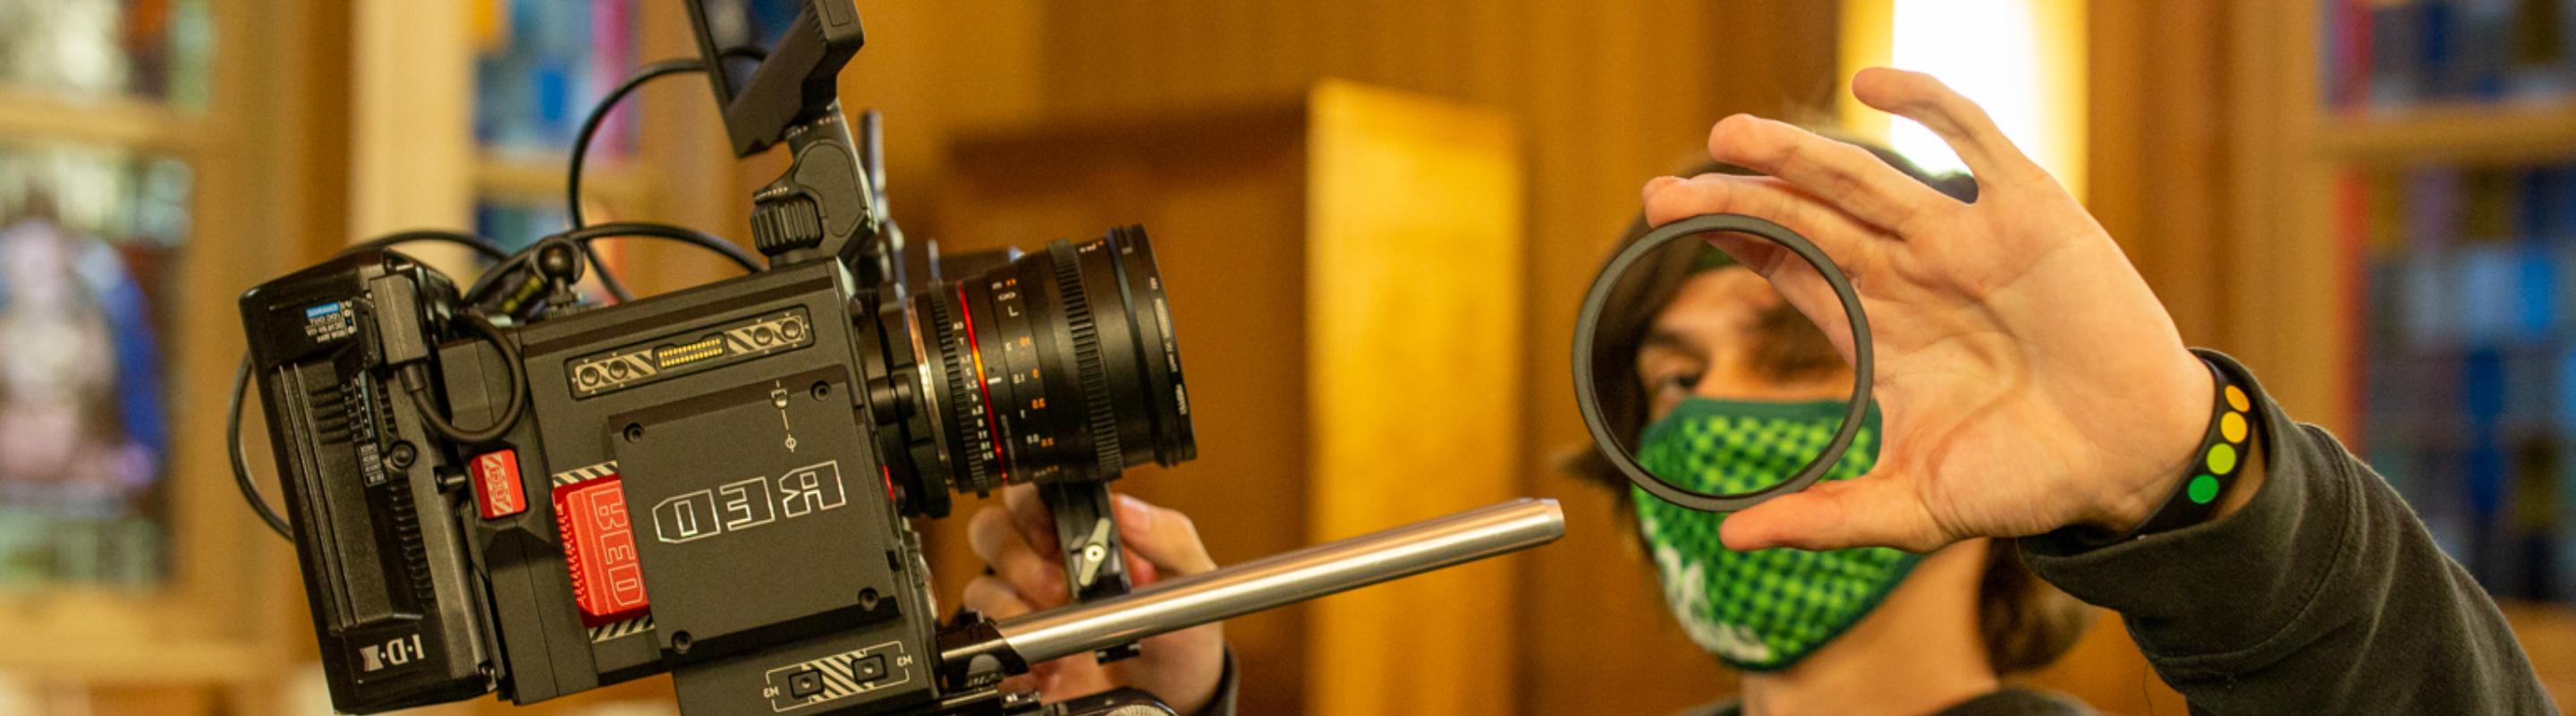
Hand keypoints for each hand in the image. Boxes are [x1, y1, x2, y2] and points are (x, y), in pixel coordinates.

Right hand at [964, 486, 1224, 712]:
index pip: (1030, 496)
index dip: (1032, 507)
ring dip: (1011, 602)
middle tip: (1059, 585)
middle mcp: (1044, 563)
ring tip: (1054, 621)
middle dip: (1017, 555)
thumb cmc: (1181, 624)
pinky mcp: (1021, 653)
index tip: (1056, 533)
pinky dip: (1011, 650)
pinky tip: (1048, 661)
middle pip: (990, 531)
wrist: (1178, 689)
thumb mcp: (1191, 576)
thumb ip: (1166, 536)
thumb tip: (1126, 508)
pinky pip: (987, 644)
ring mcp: (1028, 608)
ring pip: (982, 586)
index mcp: (1080, 533)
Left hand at [1639, 67, 2217, 552]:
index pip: (1791, 264)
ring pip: (1868, 177)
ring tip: (1732, 136)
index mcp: (1881, 325)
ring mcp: (1967, 239)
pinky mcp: (2031, 213)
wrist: (2132, 466)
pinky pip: (1977, 140)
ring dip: (1799, 153)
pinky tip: (1873, 83)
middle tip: (1665, 192)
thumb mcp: (1911, 508)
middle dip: (1739, 198)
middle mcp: (1913, 272)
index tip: (1664, 219)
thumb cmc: (2028, 480)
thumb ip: (1823, 520)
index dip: (1733, 237)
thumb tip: (1730, 542)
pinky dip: (1930, 105)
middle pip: (1809, 216)